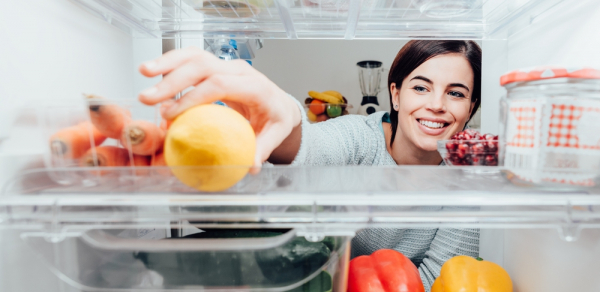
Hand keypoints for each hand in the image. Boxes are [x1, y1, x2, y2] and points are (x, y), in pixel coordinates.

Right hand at [138, 47, 301, 168]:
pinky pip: (191, 59)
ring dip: (167, 63)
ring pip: (195, 55)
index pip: (220, 85)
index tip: (172, 114)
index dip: (193, 97)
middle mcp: (239, 70)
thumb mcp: (275, 135)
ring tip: (143, 72)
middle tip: (149, 98)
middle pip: (203, 66)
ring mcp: (226, 65)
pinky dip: (171, 62)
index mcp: (255, 86)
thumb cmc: (275, 119)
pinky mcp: (216, 66)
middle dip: (173, 80)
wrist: (279, 103)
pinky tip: (152, 71)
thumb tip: (250, 166)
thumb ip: (262, 149)